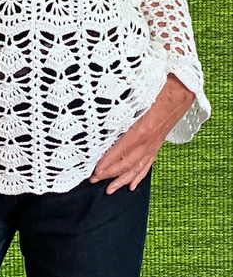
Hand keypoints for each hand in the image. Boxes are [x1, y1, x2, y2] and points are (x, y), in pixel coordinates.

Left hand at [88, 73, 195, 194]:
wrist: (184, 87)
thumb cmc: (162, 85)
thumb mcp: (139, 89)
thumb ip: (120, 94)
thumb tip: (102, 93)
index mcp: (143, 128)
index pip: (122, 150)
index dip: (108, 162)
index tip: (95, 171)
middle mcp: (149, 140)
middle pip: (128, 163)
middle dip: (110, 174)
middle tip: (93, 181)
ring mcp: (155, 144)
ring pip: (138, 167)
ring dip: (123, 179)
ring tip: (110, 190)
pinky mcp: (158, 143)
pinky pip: (148, 164)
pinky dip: (139, 176)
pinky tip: (132, 185)